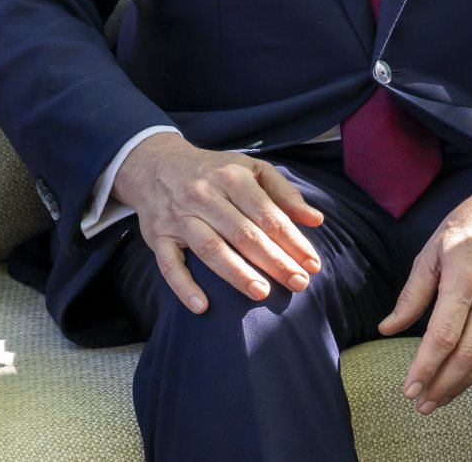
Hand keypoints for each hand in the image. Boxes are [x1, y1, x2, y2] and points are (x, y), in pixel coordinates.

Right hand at [111, 133, 323, 313]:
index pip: (268, 215)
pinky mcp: (157, 237)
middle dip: (274, 261)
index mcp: (233, 177)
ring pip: (211, 249)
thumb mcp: (252, 170)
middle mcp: (205, 195)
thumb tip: (316, 219)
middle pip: (244, 234)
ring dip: (237, 274)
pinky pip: (169, 266)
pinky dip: (185, 287)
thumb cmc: (215, 171)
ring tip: (262, 293)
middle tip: (298, 284)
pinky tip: (203, 306)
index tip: (312, 264)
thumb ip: (284, 194)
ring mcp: (179, 217)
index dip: (293, 241)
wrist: (156, 164)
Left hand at [379, 142, 471, 413]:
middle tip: (421, 404)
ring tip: (439, 398)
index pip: (444, 335)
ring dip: (463, 383)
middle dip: (442, 384)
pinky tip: (466, 378)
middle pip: (468, 354)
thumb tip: (388, 328)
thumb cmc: (470, 225)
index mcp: (465, 277)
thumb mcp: (432, 250)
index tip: (409, 389)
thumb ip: (412, 294)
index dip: (426, 368)